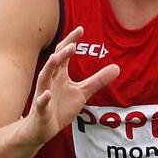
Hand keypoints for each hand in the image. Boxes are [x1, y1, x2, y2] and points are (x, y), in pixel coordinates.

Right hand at [25, 26, 119, 144]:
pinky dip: (43, 98)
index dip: (71, 41)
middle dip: (63, 52)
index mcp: (59, 75)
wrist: (42, 129)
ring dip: (50, 67)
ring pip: (44, 77)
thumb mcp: (82, 93)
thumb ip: (98, 80)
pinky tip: (47, 94)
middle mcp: (50, 81)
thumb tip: (117, 68)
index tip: (81, 29)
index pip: (64, 54)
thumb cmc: (60, 108)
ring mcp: (43, 94)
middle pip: (54, 62)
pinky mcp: (41, 110)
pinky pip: (41, 103)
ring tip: (56, 57)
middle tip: (73, 43)